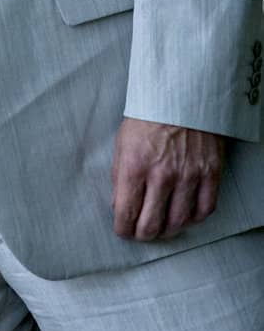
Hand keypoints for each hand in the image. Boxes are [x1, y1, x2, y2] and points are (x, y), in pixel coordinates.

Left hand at [111, 116, 226, 241]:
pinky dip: (194, 218)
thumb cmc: (148, 118)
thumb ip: (120, 178)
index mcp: (134, 167)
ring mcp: (189, 175)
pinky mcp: (210, 173)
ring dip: (168, 230)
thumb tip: (120, 207)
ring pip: (179, 222)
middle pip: (152, 225)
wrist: (181, 95)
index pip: (126, 214)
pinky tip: (185, 215)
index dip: (123, 230)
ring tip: (163, 226)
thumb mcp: (122, 144)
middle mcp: (162, 175)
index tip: (123, 231)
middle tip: (142, 233)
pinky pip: (204, 209)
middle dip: (143, 235)